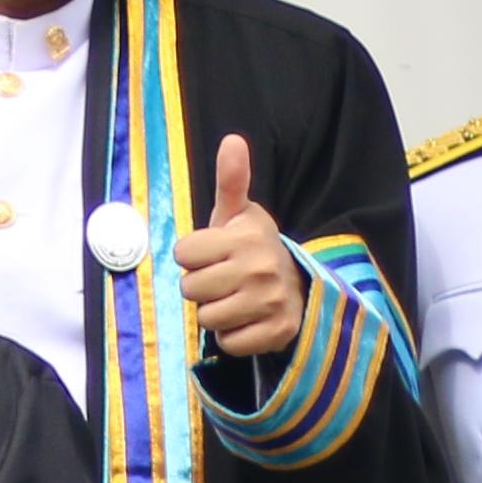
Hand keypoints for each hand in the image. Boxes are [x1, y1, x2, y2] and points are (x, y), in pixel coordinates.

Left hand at [171, 132, 305, 361]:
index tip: (214, 254)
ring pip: (207, 318)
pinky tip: (248, 319)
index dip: (193, 256)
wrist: (299, 284)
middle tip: (224, 279)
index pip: (183, 255)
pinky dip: (234, 335)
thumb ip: (231, 179)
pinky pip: (229, 343)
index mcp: (246, 237)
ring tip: (235, 298)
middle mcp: (260, 268)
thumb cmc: (254, 247)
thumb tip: (232, 139)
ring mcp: (271, 303)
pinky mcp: (277, 332)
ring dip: (216, 312)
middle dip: (201, 286)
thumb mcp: (239, 214)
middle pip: (190, 289)